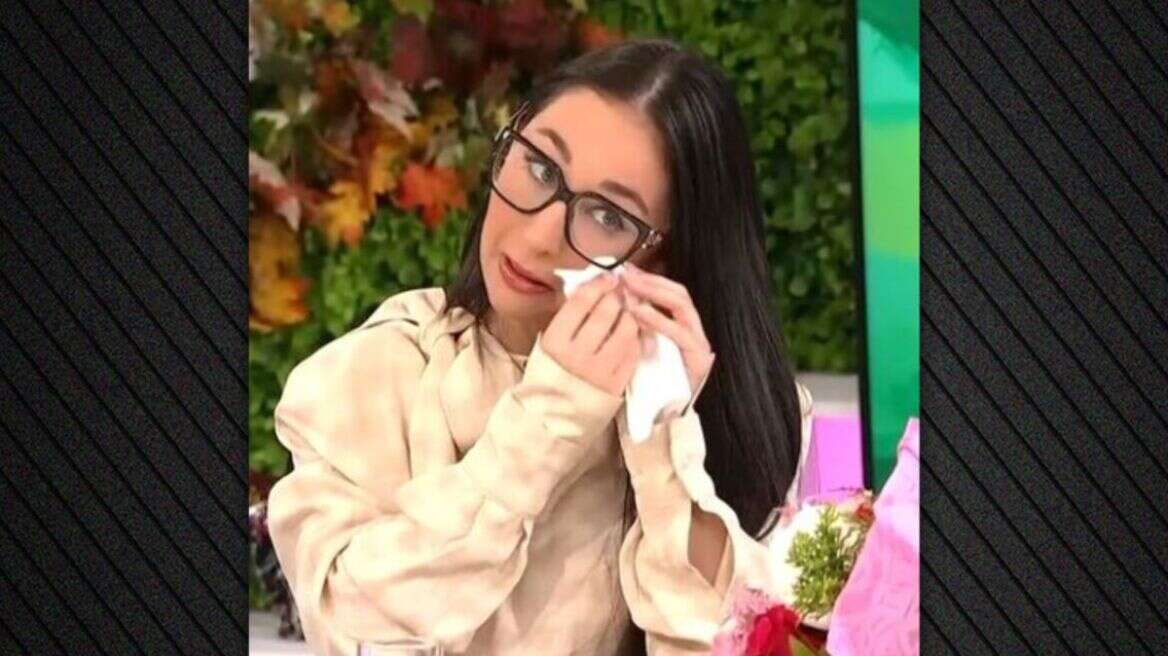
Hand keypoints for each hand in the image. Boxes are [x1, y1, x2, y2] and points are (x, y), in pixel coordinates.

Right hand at [540, 272, 641, 395]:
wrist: (552, 415)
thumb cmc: (551, 372)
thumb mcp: (549, 342)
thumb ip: (568, 316)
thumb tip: (590, 285)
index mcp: (555, 341)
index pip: (581, 302)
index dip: (598, 284)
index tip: (608, 277)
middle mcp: (577, 355)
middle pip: (606, 312)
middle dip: (616, 297)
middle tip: (619, 293)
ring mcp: (599, 371)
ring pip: (626, 330)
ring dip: (629, 316)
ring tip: (626, 314)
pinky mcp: (616, 385)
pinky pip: (633, 352)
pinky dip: (635, 338)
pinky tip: (629, 335)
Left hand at [622, 263, 714, 393]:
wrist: (661, 418)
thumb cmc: (646, 384)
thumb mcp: (639, 348)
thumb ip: (636, 325)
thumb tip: (617, 296)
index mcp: (682, 327)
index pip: (671, 293)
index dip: (650, 279)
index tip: (626, 270)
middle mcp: (695, 332)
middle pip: (678, 294)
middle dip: (652, 281)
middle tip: (627, 275)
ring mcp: (699, 345)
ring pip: (682, 307)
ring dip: (655, 294)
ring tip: (631, 289)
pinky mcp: (698, 359)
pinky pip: (678, 333)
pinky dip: (658, 320)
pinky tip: (638, 313)